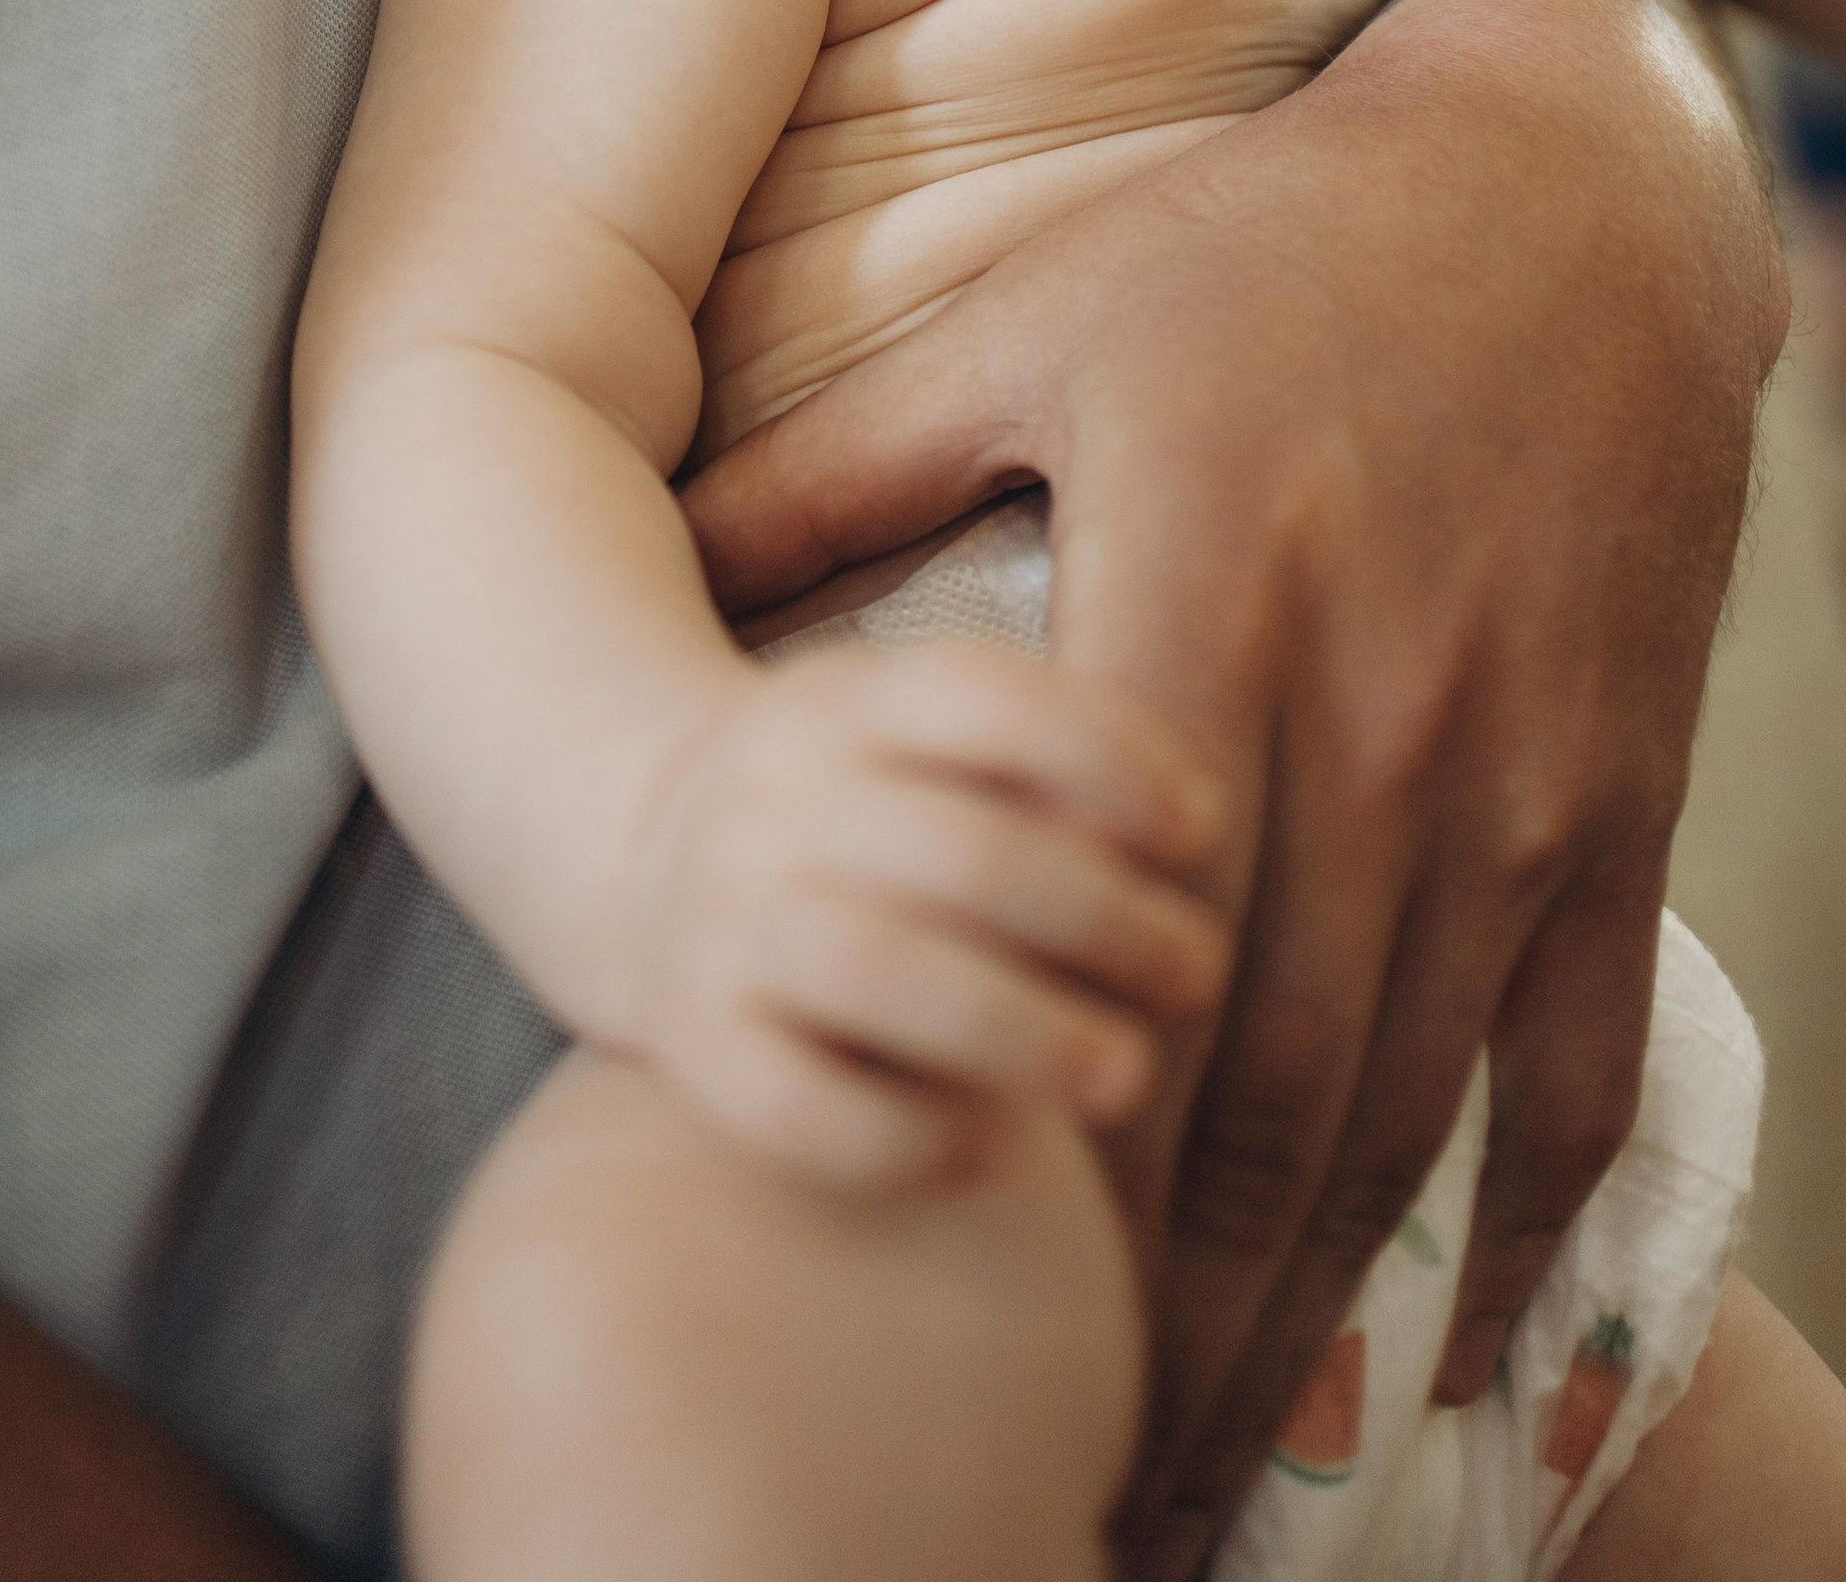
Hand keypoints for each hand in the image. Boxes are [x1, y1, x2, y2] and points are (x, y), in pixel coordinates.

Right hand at [609, 641, 1226, 1195]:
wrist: (646, 866)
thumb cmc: (867, 811)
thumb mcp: (929, 738)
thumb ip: (1045, 766)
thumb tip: (1194, 831)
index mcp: (848, 701)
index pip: (984, 699)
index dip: (1111, 758)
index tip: (1199, 829)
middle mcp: (774, 801)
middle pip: (958, 850)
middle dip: (1104, 919)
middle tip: (1199, 973)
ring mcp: (722, 925)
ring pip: (878, 970)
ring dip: (1026, 1032)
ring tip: (1127, 1075)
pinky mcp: (694, 1051)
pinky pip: (800, 1109)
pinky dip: (909, 1136)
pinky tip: (990, 1147)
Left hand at [682, 0, 1780, 1581]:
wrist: (1570, 193)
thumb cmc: (1269, 245)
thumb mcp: (1033, 320)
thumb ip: (842, 463)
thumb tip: (658, 551)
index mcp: (1195, 602)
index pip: (1094, 936)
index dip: (1024, 1149)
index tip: (949, 1299)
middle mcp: (1366, 722)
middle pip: (1253, 1096)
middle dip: (1157, 1319)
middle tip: (1073, 1475)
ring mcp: (1512, 779)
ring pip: (1400, 1114)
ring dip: (1299, 1321)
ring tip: (1200, 1472)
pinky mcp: (1618, 796)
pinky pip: (1575, 1060)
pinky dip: (1510, 1231)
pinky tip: (1434, 1367)